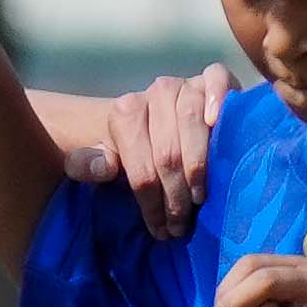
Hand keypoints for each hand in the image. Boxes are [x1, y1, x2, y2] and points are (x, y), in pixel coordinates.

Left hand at [88, 71, 225, 239]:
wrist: (168, 116)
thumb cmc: (140, 146)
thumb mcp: (108, 158)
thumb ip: (87, 165)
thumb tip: (102, 167)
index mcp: (124, 111)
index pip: (140, 168)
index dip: (151, 204)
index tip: (161, 230)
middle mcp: (155, 92)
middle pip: (168, 154)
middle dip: (174, 197)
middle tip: (181, 225)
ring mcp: (185, 84)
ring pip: (191, 124)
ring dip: (198, 168)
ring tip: (200, 198)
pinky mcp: (213, 76)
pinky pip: (217, 80)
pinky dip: (218, 99)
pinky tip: (216, 123)